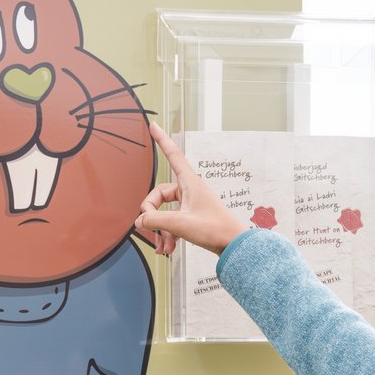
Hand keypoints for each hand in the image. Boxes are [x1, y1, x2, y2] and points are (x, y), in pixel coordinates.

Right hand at [134, 122, 251, 255]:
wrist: (233, 245)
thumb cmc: (215, 229)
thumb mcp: (180, 224)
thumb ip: (155, 220)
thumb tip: (140, 220)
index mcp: (189, 183)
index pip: (173, 155)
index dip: (162, 140)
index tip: (153, 126)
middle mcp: (189, 190)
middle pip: (159, 194)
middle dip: (152, 215)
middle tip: (151, 230)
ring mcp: (190, 203)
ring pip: (165, 211)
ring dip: (161, 230)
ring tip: (163, 247)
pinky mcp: (192, 216)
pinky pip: (173, 221)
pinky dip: (168, 234)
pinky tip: (169, 248)